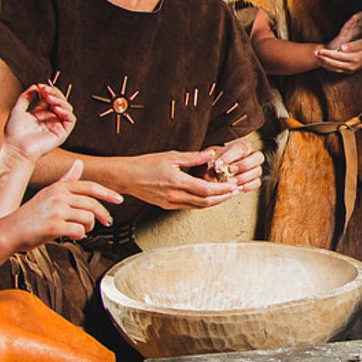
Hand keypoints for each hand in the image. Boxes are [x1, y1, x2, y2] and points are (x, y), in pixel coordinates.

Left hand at [0, 84, 73, 163]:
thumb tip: (34, 87)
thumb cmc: (15, 133)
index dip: (48, 90)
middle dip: (54, 93)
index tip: (40, 86)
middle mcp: (50, 119)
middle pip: (60, 101)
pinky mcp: (62, 133)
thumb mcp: (17, 110)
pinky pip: (71, 119)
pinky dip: (66, 111)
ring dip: (60, 100)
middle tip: (45, 90)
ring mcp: (57, 125)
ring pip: (67, 108)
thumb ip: (25, 97)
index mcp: (40, 114)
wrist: (17, 148)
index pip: (50, 98)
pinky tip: (56, 108)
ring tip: (49, 97)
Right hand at [5, 160, 119, 250]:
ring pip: (88, 218)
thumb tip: (78, 164)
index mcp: (58, 187)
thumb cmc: (30, 215)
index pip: (89, 187)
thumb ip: (66, 180)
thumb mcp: (48, 193)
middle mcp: (58, 197)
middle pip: (92, 204)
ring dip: (89, 227)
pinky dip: (79, 235)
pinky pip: (79, 231)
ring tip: (81, 230)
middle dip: (103, 214)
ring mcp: (56, 211)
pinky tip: (72, 235)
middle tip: (106, 222)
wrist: (10, 231)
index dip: (107, 193)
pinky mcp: (54, 226)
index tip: (118, 199)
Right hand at [123, 148, 244, 209]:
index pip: (206, 190)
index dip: (222, 189)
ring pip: (198, 207)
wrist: (126, 177)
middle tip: (236, 191)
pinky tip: (209, 197)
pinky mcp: (167, 206)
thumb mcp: (170, 156)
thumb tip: (211, 154)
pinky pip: (189, 207)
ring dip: (214, 202)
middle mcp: (174, 196)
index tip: (233, 185)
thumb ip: (193, 157)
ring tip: (227, 195)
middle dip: (223, 197)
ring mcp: (170, 203)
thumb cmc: (146, 164)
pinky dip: (202, 203)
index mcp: (177, 182)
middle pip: (205, 202)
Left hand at [207, 138, 264, 192]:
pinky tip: (237, 187)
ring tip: (232, 182)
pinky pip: (257, 183)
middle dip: (243, 165)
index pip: (241, 148)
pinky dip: (248, 186)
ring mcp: (256, 168)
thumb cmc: (219, 161)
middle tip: (231, 170)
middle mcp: (253, 155)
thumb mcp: (213, 160)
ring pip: (257, 171)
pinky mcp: (256, 179)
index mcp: (243, 146)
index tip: (218, 164)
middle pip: (258, 157)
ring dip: (244, 177)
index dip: (230, 157)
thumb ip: (211, 166)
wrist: (221, 169)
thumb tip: (208, 176)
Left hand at [315, 38, 361, 73]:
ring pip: (334, 68)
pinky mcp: (347, 72)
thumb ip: (352, 45)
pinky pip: (335, 70)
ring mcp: (349, 71)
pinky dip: (328, 67)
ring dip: (324, 64)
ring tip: (316, 57)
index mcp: (354, 59)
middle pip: (334, 64)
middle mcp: (351, 67)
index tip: (321, 50)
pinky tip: (322, 62)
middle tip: (315, 53)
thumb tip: (342, 48)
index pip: (338, 56)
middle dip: (323, 59)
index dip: (328, 54)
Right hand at [326, 7, 361, 50]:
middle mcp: (352, 27)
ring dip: (361, 14)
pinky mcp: (342, 33)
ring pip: (355, 20)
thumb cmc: (346, 45)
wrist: (334, 53)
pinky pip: (347, 26)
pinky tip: (356, 17)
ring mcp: (347, 30)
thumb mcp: (357, 39)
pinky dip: (351, 21)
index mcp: (357, 28)